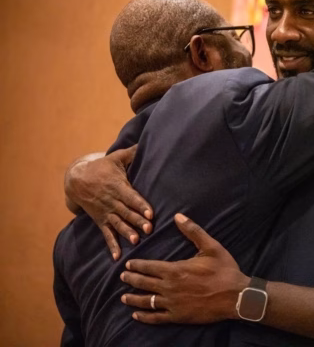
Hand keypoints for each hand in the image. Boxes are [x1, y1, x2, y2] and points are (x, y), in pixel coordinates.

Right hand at [64, 145, 153, 259]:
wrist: (77, 180)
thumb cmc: (102, 167)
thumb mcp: (115, 158)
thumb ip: (132, 152)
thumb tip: (147, 142)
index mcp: (118, 186)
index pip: (132, 197)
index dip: (141, 205)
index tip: (150, 213)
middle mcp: (112, 201)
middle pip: (126, 212)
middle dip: (137, 221)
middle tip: (148, 229)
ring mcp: (106, 212)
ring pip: (118, 224)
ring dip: (127, 233)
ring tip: (135, 241)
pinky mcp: (101, 220)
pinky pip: (106, 234)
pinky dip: (111, 246)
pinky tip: (117, 257)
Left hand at [120, 213, 248, 323]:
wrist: (236, 296)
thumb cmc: (224, 270)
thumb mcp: (211, 247)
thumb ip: (193, 231)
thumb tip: (178, 216)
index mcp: (175, 270)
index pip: (149, 267)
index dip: (137, 265)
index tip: (128, 264)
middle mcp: (169, 287)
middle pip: (144, 283)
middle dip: (131, 279)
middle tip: (122, 277)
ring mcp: (172, 304)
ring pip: (146, 301)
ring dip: (133, 298)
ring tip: (124, 296)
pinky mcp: (178, 316)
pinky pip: (156, 318)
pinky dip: (144, 317)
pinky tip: (137, 315)